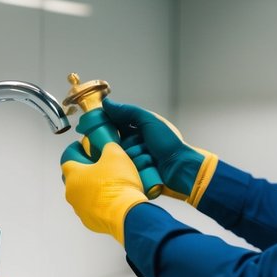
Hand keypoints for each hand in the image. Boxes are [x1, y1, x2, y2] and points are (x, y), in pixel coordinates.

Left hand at [60, 139, 147, 244]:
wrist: (127, 214)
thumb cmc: (118, 185)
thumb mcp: (116, 154)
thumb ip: (108, 146)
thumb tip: (108, 146)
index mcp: (74, 176)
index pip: (67, 160)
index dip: (76, 152)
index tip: (82, 148)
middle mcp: (72, 194)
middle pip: (75, 178)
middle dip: (86, 171)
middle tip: (100, 165)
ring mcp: (80, 210)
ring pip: (83, 195)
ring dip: (93, 189)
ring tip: (109, 183)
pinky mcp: (90, 222)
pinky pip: (93, 209)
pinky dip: (100, 203)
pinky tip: (113, 199)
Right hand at [101, 99, 218, 206]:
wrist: (181, 167)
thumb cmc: (168, 142)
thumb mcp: (149, 121)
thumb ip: (128, 112)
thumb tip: (107, 104)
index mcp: (139, 128)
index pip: (116, 124)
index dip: (107, 125)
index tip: (96, 126)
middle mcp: (136, 142)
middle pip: (118, 142)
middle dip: (129, 144)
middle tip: (143, 144)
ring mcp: (136, 158)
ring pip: (123, 156)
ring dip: (137, 155)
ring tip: (151, 156)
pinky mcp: (136, 173)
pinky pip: (129, 168)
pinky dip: (140, 166)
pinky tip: (151, 165)